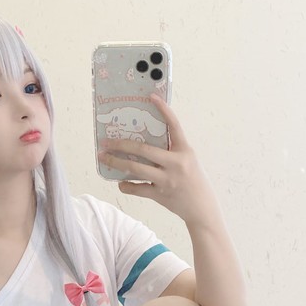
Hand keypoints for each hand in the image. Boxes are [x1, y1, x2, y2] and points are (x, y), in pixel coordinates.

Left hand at [98, 93, 222, 225]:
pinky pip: (138, 189)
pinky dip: (126, 186)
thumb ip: (171, 150)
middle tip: (106, 141)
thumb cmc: (193, 180)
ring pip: (136, 169)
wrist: (201, 208)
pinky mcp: (160, 194)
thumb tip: (144, 142)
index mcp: (184, 151)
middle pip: (144, 150)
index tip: (151, 97)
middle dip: (121, 145)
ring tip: (103, 157)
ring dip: (116, 162)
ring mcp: (166, 180)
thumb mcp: (187, 160)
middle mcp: (176, 163)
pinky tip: (120, 182)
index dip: (163, 109)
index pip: (174, 125)